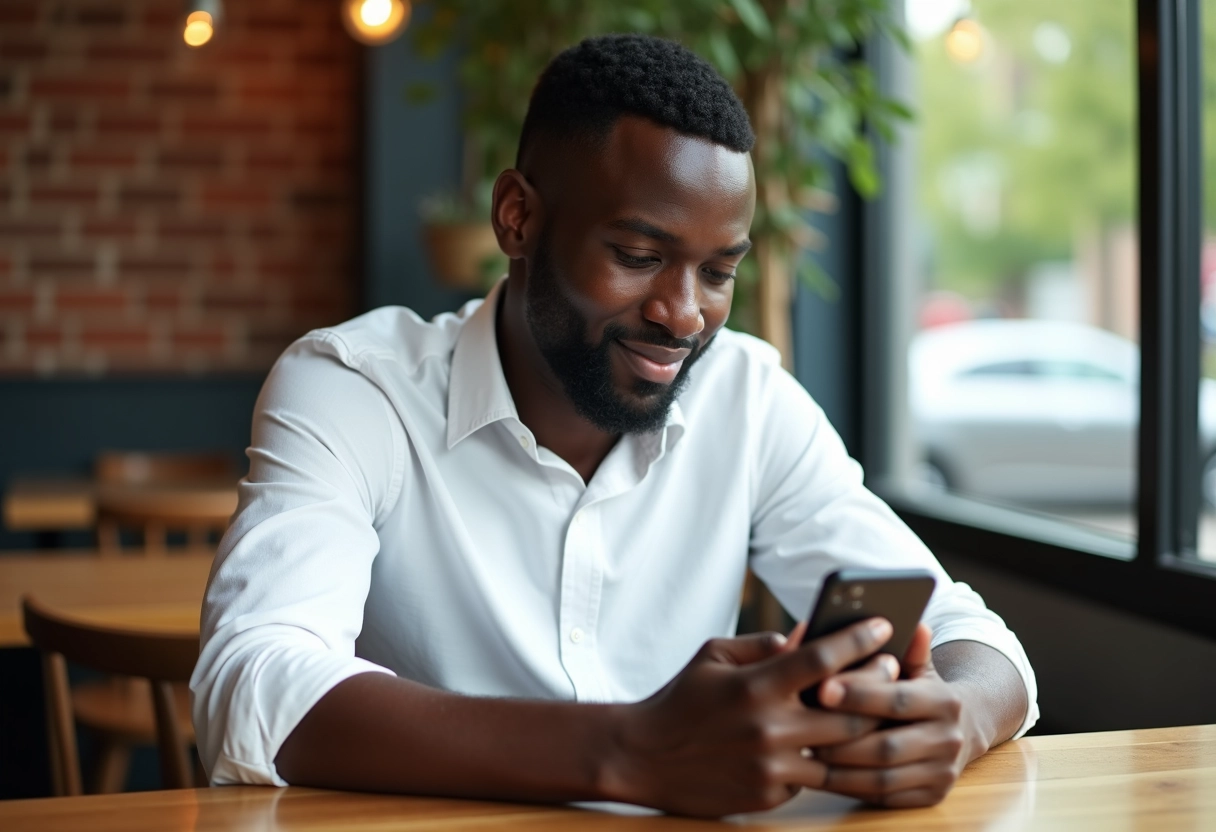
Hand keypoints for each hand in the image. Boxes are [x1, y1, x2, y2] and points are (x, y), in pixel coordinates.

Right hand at [604, 618, 892, 817]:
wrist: (642, 756)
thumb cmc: (680, 699)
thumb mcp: (714, 655)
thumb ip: (762, 645)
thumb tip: (806, 639)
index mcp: (755, 686)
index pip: (821, 659)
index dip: (858, 640)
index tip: (882, 625)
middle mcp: (769, 728)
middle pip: (849, 712)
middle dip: (878, 690)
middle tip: (892, 672)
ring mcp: (771, 767)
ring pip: (840, 753)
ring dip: (861, 733)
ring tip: (878, 714)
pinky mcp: (768, 796)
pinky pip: (812, 779)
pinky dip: (821, 762)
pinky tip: (828, 748)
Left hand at [810, 623, 976, 807]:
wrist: (961, 731)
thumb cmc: (921, 691)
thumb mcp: (920, 667)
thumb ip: (909, 648)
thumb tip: (912, 621)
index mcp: (946, 702)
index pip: (897, 699)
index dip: (859, 694)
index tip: (821, 686)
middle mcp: (948, 741)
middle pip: (886, 745)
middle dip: (840, 736)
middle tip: (801, 725)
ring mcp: (941, 774)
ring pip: (881, 777)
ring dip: (838, 766)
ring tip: (804, 747)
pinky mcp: (930, 799)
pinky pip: (881, 798)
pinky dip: (848, 786)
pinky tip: (820, 772)